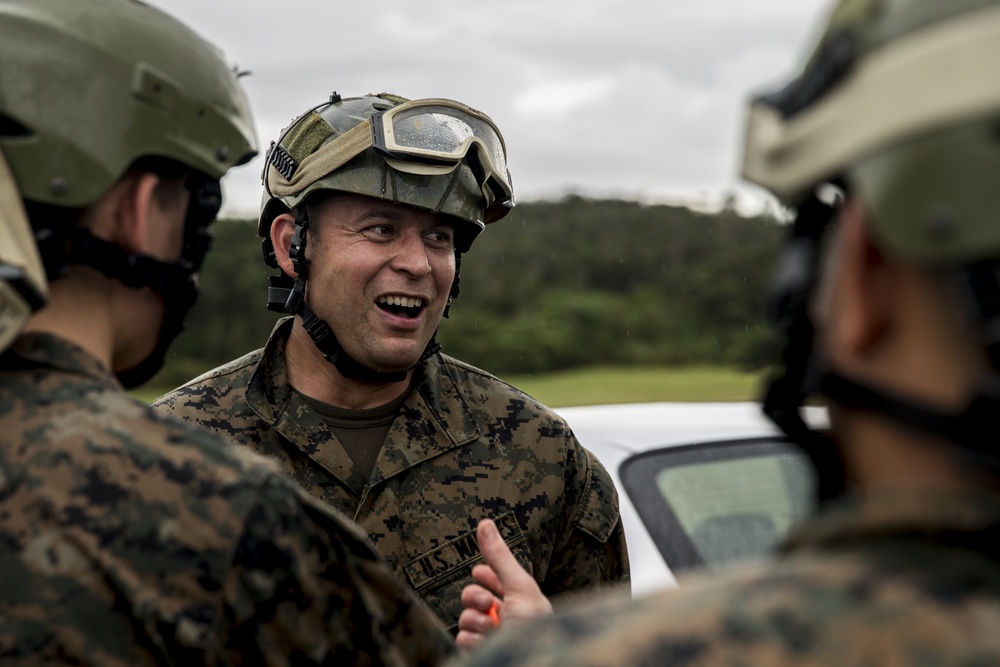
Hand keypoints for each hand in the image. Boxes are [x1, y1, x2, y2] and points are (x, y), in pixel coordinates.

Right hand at [456, 518, 552, 648]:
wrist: (530, 662)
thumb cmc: (534, 629)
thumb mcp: (519, 587)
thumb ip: (499, 557)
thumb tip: (485, 523)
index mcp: (522, 601)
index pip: (497, 580)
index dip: (486, 574)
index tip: (480, 571)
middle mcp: (506, 619)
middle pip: (473, 596)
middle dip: (476, 596)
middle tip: (487, 602)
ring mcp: (490, 637)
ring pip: (466, 617)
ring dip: (475, 620)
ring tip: (491, 628)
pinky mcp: (478, 652)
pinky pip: (462, 638)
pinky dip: (471, 639)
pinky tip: (484, 643)